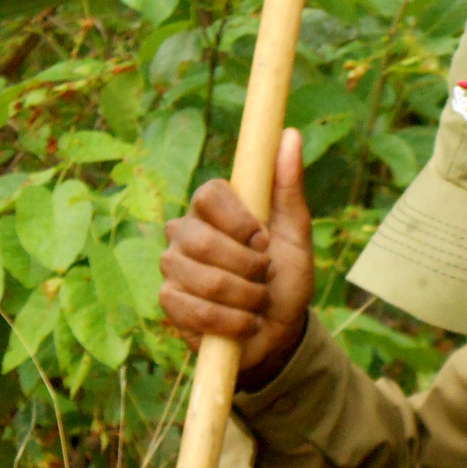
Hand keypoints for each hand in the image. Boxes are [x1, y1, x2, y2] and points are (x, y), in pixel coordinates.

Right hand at [160, 128, 314, 390]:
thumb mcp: (296, 235)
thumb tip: (291, 134)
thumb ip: (289, 188)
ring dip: (244, 299)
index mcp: (214, 208)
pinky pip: (193, 309)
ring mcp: (173, 266)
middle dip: (248, 268)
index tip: (263, 242)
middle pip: (203, 241)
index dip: (240, 222)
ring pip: (201, 279)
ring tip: (258, 304)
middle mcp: (185, 231)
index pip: (210, 194)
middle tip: (265, 279)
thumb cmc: (286, 279)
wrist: (278, 333)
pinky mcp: (169, 302)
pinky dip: (229, 322)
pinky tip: (243, 325)